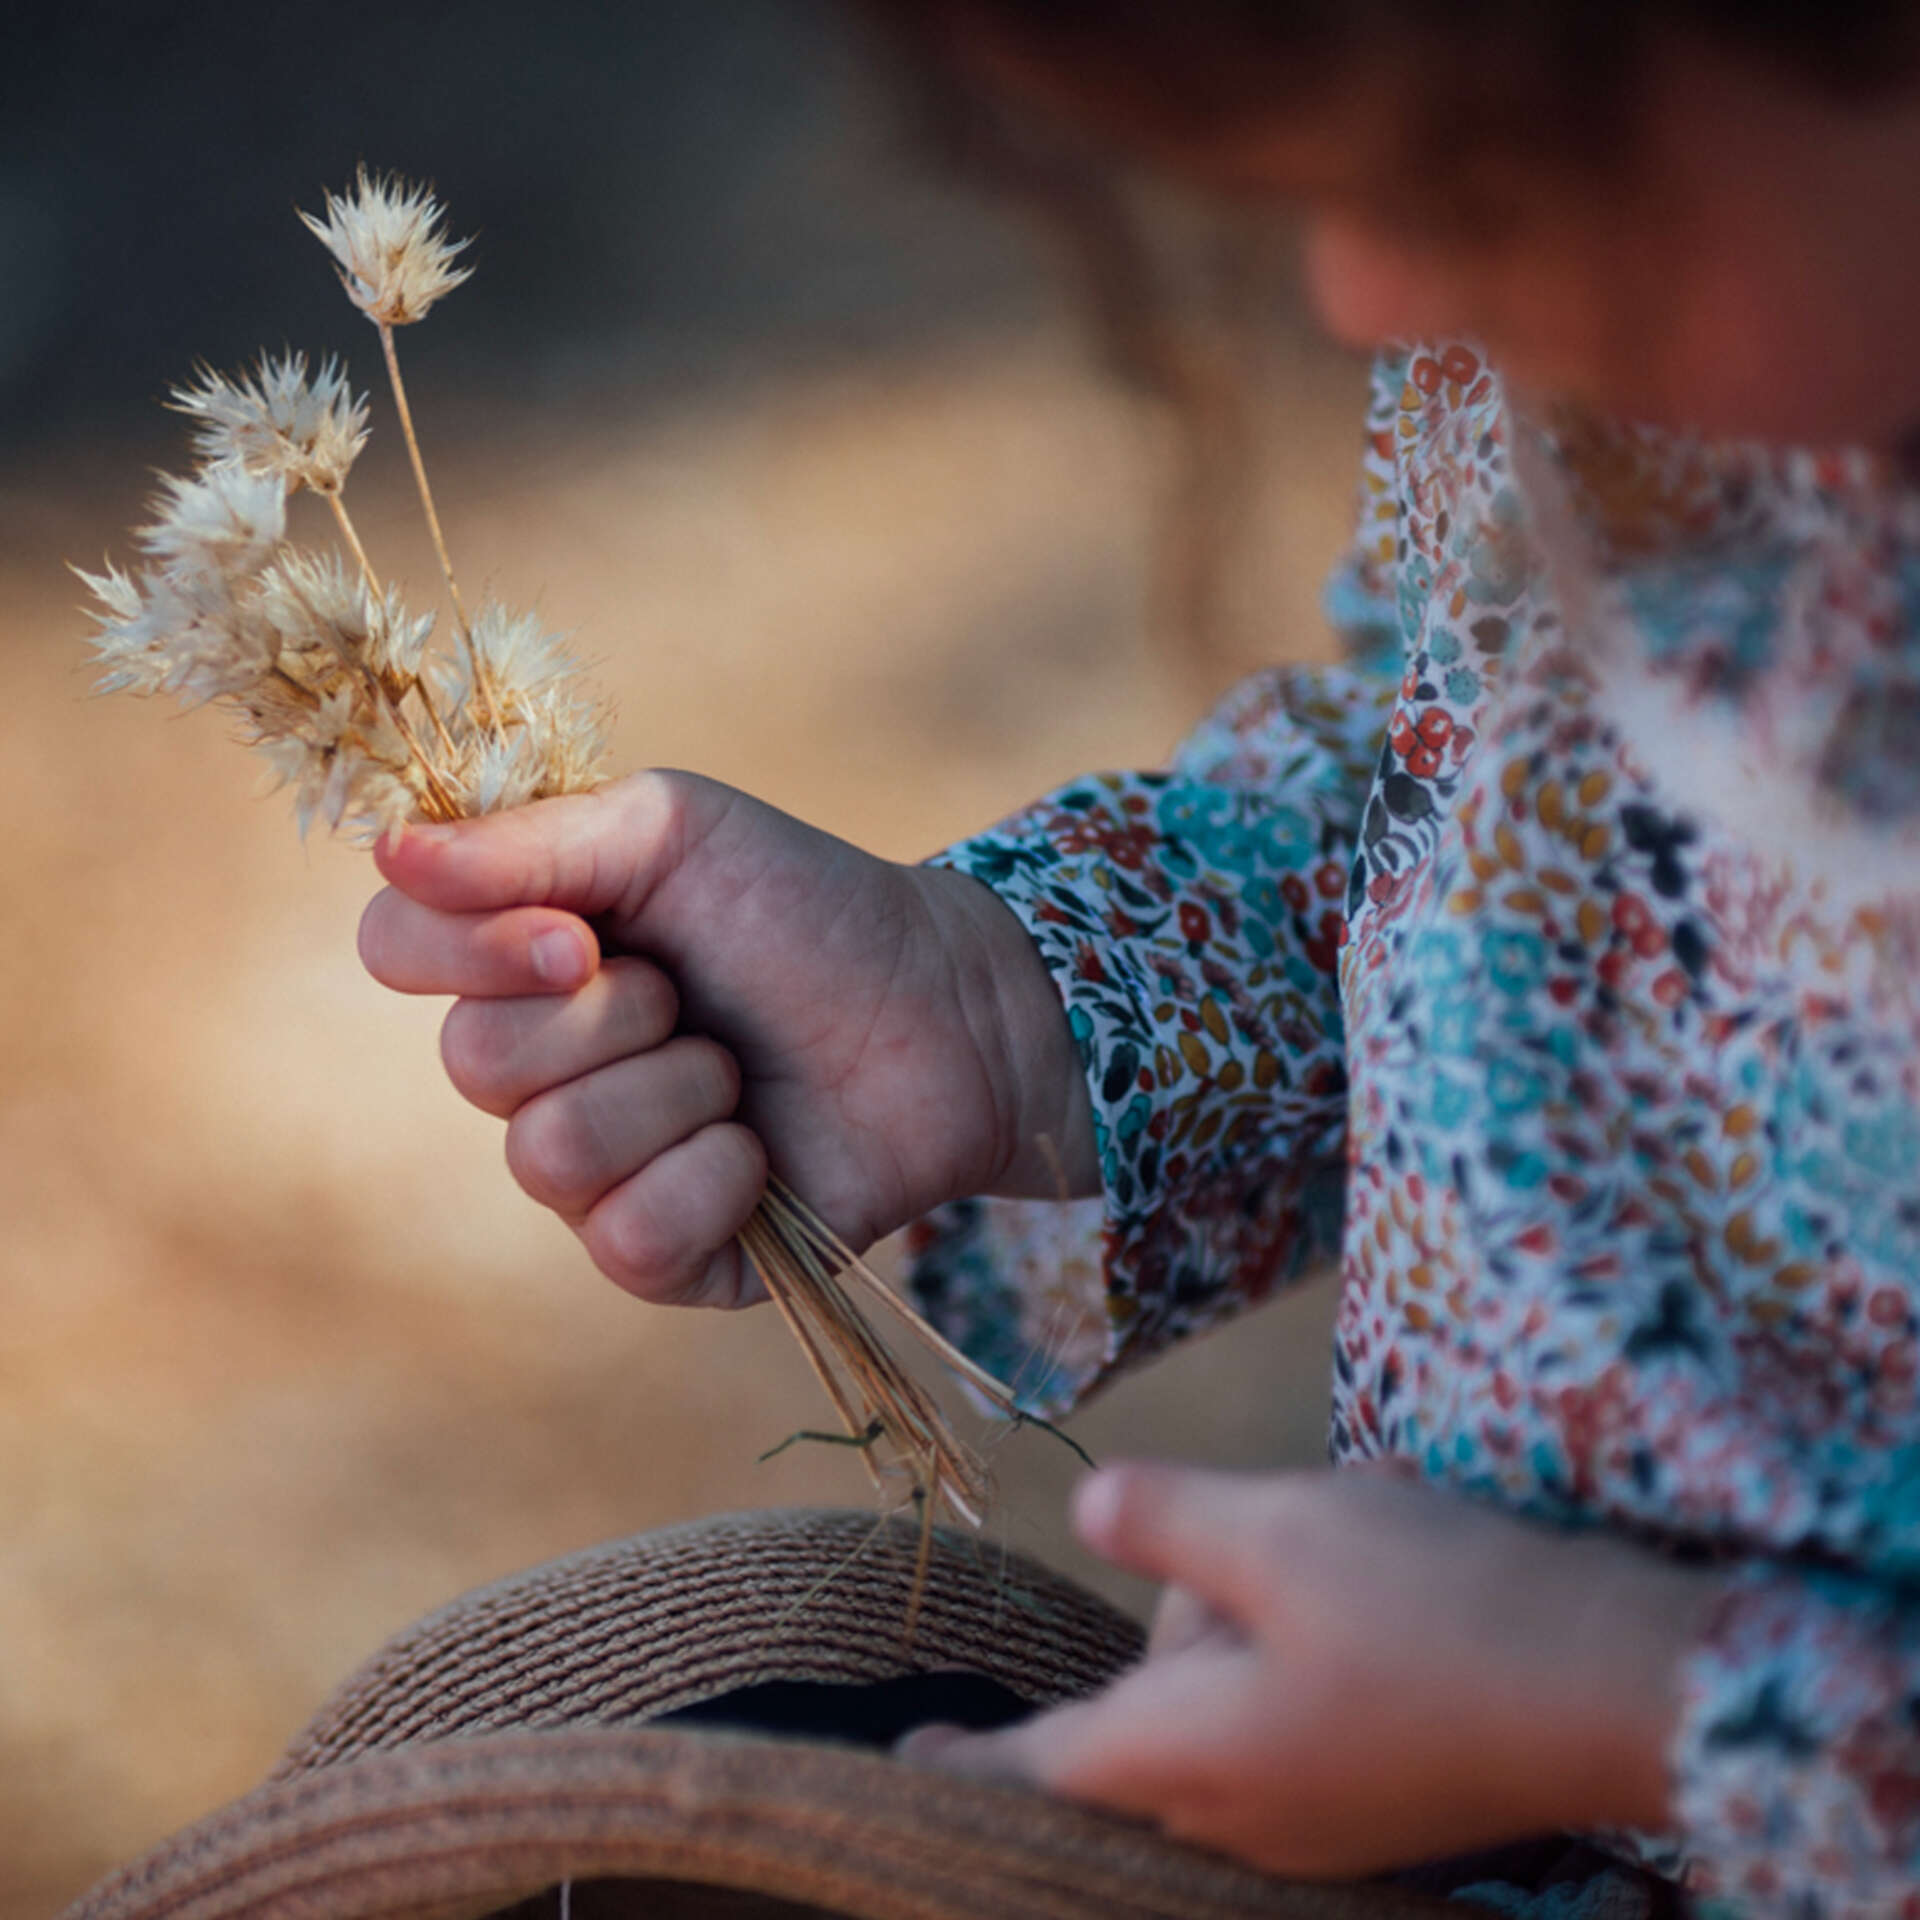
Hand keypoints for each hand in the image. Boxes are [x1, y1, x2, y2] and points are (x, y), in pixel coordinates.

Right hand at [357, 771, 1095, 1306]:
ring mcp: (596, 1172)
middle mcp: (538, 1070)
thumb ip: (533, 840)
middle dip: (612, 1016)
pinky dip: (713, 1179)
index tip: (580, 936)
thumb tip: (385, 850)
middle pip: (473, 1064)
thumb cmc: (808, 910)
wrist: (947, 1007)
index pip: (397, 950)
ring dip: (675, 1091)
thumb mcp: (674, 832)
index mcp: (523, 957)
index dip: (470, 950)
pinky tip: (763, 1151)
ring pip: (549, 1156)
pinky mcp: (665, 1256)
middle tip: (694, 994)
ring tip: (740, 1067)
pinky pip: (628, 1238)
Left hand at [903, 1463, 1724, 1877]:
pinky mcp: (1375, 1812)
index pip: (1044, 1763)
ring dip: (1246, 1626)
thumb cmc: (1432, 1605)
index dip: (968, 1755)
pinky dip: (1294, 1658)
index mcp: (1190, 1756)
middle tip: (1260, 1538)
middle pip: (1138, 1724)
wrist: (1616, 1690)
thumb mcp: (1278, 1530)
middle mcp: (1239, 1815)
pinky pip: (1283, 1737)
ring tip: (1347, 1552)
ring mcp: (1315, 1828)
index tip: (905, 1751)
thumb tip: (1084, 1514)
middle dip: (1175, 1623)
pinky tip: (1370, 1597)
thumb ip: (1162, 1524)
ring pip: (1216, 1721)